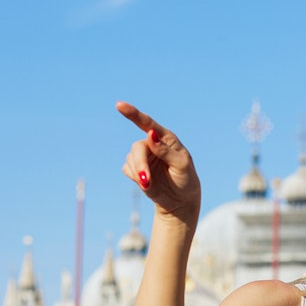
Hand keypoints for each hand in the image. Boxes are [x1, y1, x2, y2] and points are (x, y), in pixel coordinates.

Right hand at [116, 101, 200, 222]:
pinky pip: (127, 168)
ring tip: (149, 184)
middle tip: (146, 179)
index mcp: (166, 138)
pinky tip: (147, 184)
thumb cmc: (186, 179)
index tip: (119, 105)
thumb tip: (151, 134)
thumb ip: (166, 151)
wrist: (180, 200)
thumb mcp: (181, 165)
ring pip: (131, 158)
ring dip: (139, 173)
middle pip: (138, 147)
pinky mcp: (136, 168)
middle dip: (140, 164)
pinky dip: (135, 177)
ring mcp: (144, 155)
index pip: (148, 123)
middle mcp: (153, 143)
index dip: (133, 114)